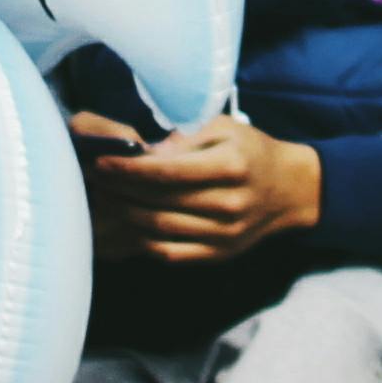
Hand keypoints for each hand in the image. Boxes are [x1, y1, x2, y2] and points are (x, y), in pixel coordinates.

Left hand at [76, 110, 324, 265]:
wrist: (290, 190)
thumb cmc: (251, 151)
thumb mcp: (224, 128)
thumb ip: (185, 138)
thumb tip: (144, 153)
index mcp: (232, 166)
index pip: (169, 172)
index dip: (129, 169)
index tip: (101, 162)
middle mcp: (230, 203)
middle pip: (160, 202)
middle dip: (119, 190)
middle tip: (92, 179)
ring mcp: (224, 234)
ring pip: (160, 230)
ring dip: (124, 215)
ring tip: (102, 200)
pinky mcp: (219, 254)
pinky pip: (171, 253)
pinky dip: (142, 241)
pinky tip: (125, 224)